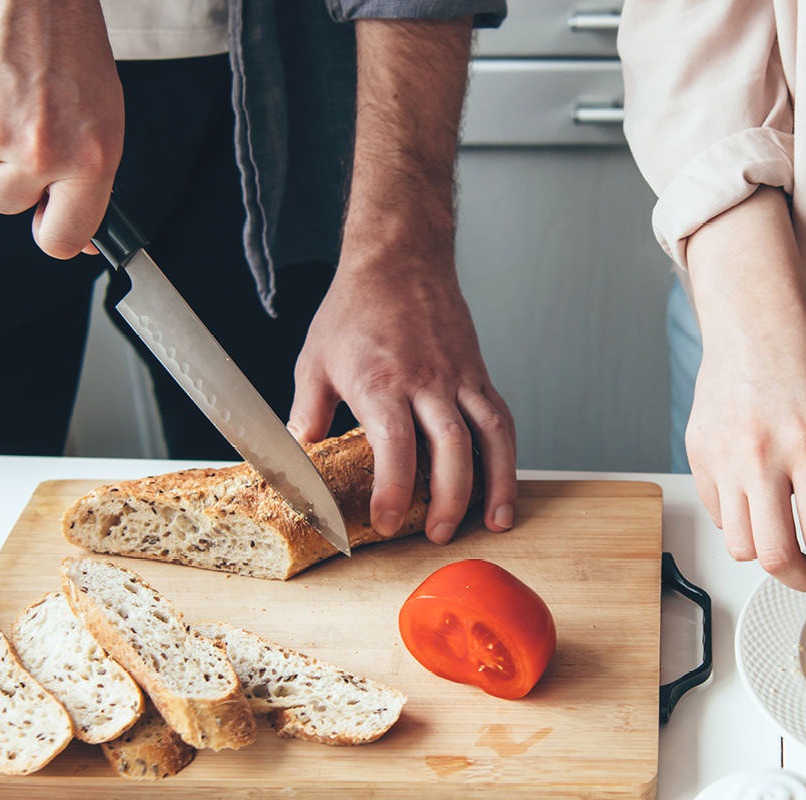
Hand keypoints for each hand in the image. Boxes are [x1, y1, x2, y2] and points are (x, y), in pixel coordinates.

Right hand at [0, 0, 122, 258]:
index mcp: (89, 160)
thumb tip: (78, 239)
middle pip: (5, 203)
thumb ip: (88, 179)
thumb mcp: (103, 119)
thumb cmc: (71, 48)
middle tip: (30, 129)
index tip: (49, 223)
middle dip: (13, 176)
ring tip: (12, 90)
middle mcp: (38, 153)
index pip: (61, 238)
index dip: (52, 234)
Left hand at [287, 258, 516, 544]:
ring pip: (490, 436)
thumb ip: (306, 414)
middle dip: (448, 499)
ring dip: (496, 484)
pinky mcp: (478, 374)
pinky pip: (500, 419)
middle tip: (437, 534)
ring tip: (494, 522)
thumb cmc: (355, 309)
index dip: (393, 490)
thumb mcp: (314, 362)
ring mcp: (459, 377)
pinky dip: (507, 456)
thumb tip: (298, 456)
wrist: (399, 259)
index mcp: (381, 381)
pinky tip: (503, 485)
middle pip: (452, 448)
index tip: (386, 521)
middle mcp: (427, 381)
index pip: (395, 445)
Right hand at [681, 188, 805, 592]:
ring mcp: (723, 458)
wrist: (754, 323)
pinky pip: (719, 515)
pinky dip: (742, 523)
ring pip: (740, 546)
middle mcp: (762, 456)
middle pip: (775, 557)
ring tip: (786, 540)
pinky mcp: (698, 455)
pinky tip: (760, 502)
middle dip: (803, 580)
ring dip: (768, 555)